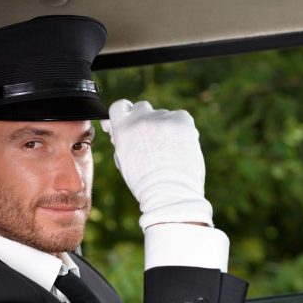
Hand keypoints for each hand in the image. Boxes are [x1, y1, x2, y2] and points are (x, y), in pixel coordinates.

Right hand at [100, 99, 212, 230]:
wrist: (170, 195)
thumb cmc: (147, 186)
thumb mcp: (125, 162)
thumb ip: (123, 142)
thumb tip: (121, 131)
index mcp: (122, 128)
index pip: (119, 107)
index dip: (124, 114)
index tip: (128, 122)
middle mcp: (141, 118)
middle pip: (142, 108)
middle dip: (146, 121)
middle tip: (154, 142)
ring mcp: (162, 118)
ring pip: (164, 116)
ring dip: (165, 128)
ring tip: (171, 153)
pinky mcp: (182, 121)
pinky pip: (181, 118)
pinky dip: (182, 129)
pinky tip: (181, 147)